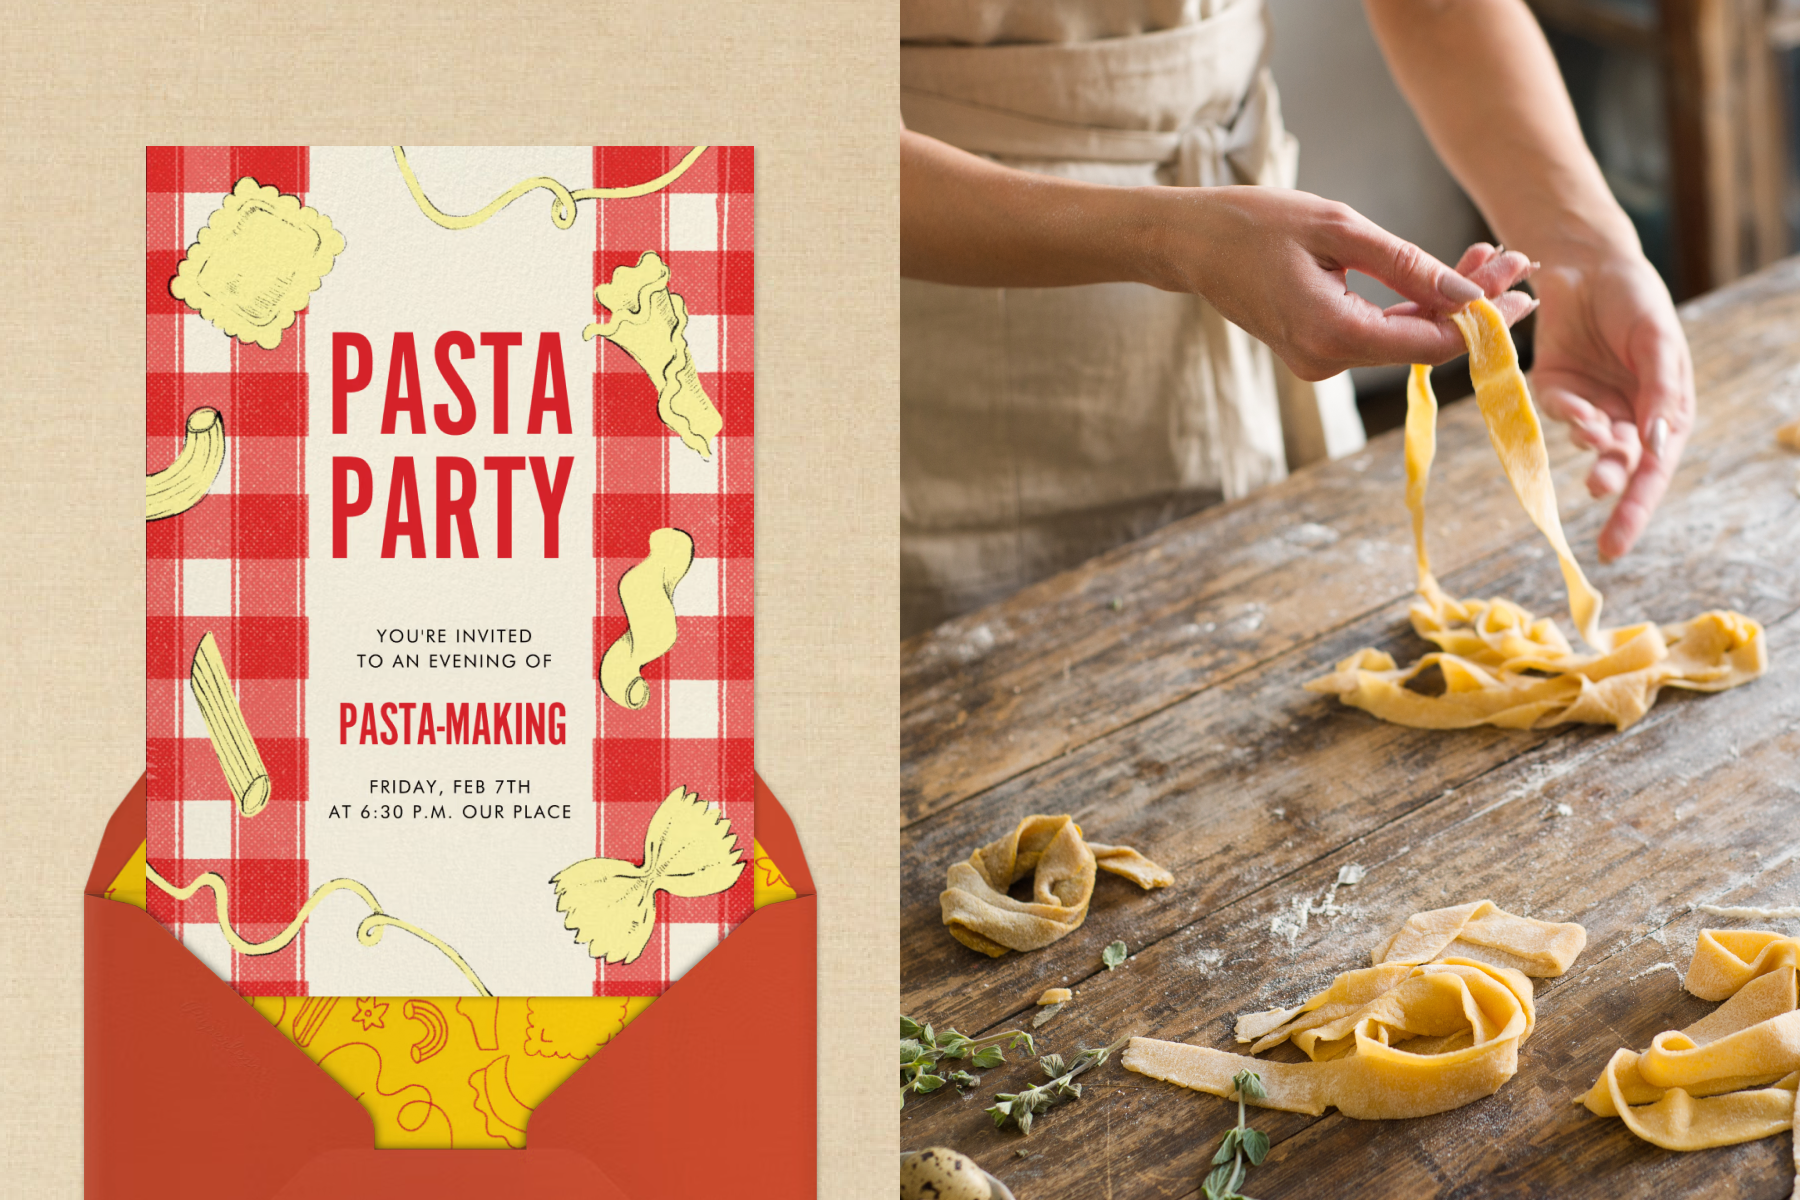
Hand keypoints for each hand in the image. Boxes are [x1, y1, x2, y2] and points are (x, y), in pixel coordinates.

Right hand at [1153, 186, 1535, 379]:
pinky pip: (1377, 335)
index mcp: (1332, 333)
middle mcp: (1326, 361)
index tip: (1525, 287)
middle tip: (1510, 259)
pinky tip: (1438, 279)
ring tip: (1482, 259)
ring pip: (1402, 339)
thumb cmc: (1254, 224)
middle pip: (1422, 344)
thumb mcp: (1339, 228)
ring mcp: (1318, 361)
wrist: (1191, 242)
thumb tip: (1469, 294)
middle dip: (1471, 304)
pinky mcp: (1314, 351)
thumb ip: (1407, 264)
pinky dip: (1411, 308)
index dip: (1484, 318)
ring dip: (1444, 303)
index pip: (1430, 341)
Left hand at [1522, 245, 1691, 559]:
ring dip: (1587, 442)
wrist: (1588, 265)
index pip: (1652, 472)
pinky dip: (1563, 412)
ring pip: (1585, 444)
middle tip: (1598, 487)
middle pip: (1618, 467)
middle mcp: (1625, 417)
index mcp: (1664, 411)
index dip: (1634, 511)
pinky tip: (1569, 397)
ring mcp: (1588, 406)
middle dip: (1609, 481)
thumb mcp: (1657, 342)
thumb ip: (1659, 392)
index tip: (1613, 548)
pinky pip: (1556, 414)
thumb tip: (1656, 444)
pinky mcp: (1551, 391)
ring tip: (1591, 429)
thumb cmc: (1636, 302)